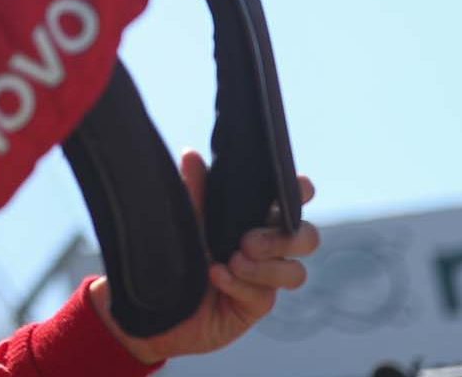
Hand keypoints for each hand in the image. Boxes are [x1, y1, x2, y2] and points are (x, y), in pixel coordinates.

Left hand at [90, 151, 320, 364]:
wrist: (154, 302)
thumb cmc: (175, 253)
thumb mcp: (184, 220)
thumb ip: (193, 192)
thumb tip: (191, 154)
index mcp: (254, 218)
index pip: (292, 200)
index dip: (300, 192)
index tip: (295, 189)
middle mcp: (268, 247)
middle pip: (307, 237)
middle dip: (285, 238)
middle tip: (248, 241)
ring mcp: (265, 278)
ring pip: (295, 272)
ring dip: (265, 267)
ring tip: (232, 261)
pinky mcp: (255, 305)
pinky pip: (264, 296)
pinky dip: (239, 284)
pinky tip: (216, 275)